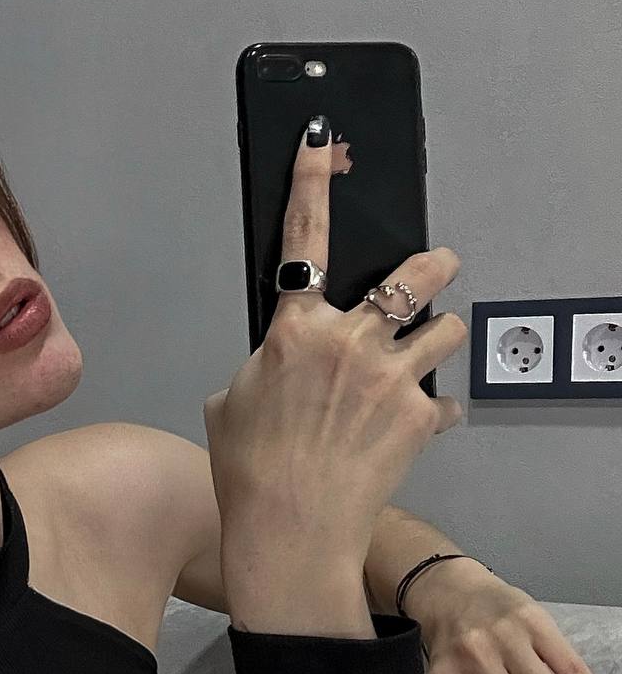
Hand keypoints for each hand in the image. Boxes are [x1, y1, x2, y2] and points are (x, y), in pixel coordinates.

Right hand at [203, 116, 466, 559]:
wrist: (288, 530)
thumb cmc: (249, 472)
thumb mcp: (229, 405)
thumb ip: (263, 366)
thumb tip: (282, 363)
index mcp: (293, 333)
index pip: (303, 237)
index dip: (310, 181)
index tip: (321, 143)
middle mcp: (348, 343)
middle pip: (415, 274)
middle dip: (432, 267)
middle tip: (433, 272)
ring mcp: (390, 378)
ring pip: (445, 329)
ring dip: (436, 339)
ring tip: (420, 361)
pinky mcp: (417, 417)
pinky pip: (445, 402)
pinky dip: (434, 413)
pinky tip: (413, 430)